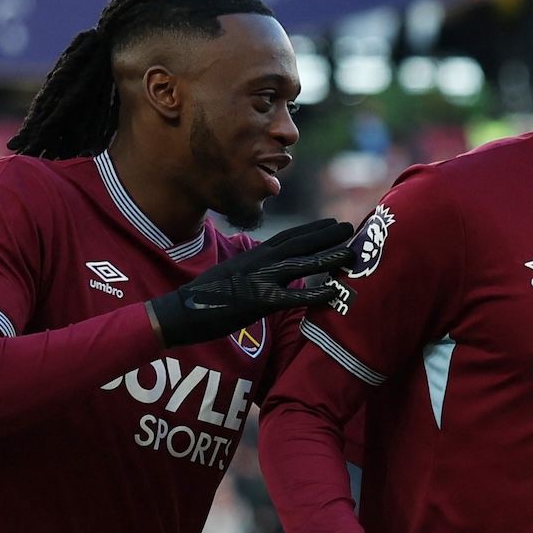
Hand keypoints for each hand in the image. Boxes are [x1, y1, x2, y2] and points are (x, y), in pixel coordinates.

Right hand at [147, 218, 354, 346]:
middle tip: (350, 227)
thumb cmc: (205, 297)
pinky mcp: (259, 302)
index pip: (287, 237)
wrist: (180, 311)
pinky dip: (314, 293)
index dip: (311, 229)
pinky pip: (292, 296)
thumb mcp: (231, 274)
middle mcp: (258, 262)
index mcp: (252, 256)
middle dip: (326, 235)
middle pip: (298, 243)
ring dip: (328, 257)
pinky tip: (333, 292)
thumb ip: (252, 269)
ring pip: (301, 264)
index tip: (331, 222)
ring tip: (352, 252)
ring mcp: (259, 280)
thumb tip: (267, 270)